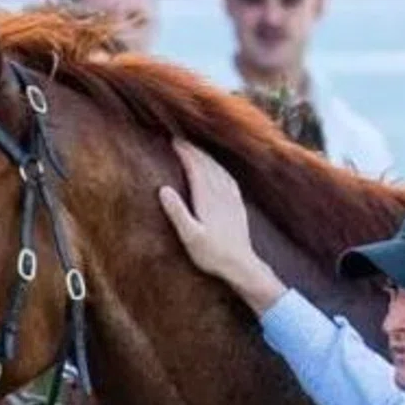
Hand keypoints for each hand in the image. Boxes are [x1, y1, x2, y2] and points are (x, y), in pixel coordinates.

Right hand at [158, 140, 283, 311]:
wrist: (241, 264)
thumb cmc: (212, 254)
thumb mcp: (189, 236)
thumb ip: (177, 212)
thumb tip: (163, 189)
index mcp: (207, 198)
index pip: (196, 167)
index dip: (186, 152)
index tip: (174, 141)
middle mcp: (221, 194)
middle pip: (208, 164)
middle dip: (194, 150)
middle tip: (180, 140)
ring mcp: (232, 198)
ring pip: (219, 169)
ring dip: (207, 157)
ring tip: (195, 150)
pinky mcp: (238, 205)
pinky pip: (229, 179)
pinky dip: (220, 168)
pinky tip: (218, 169)